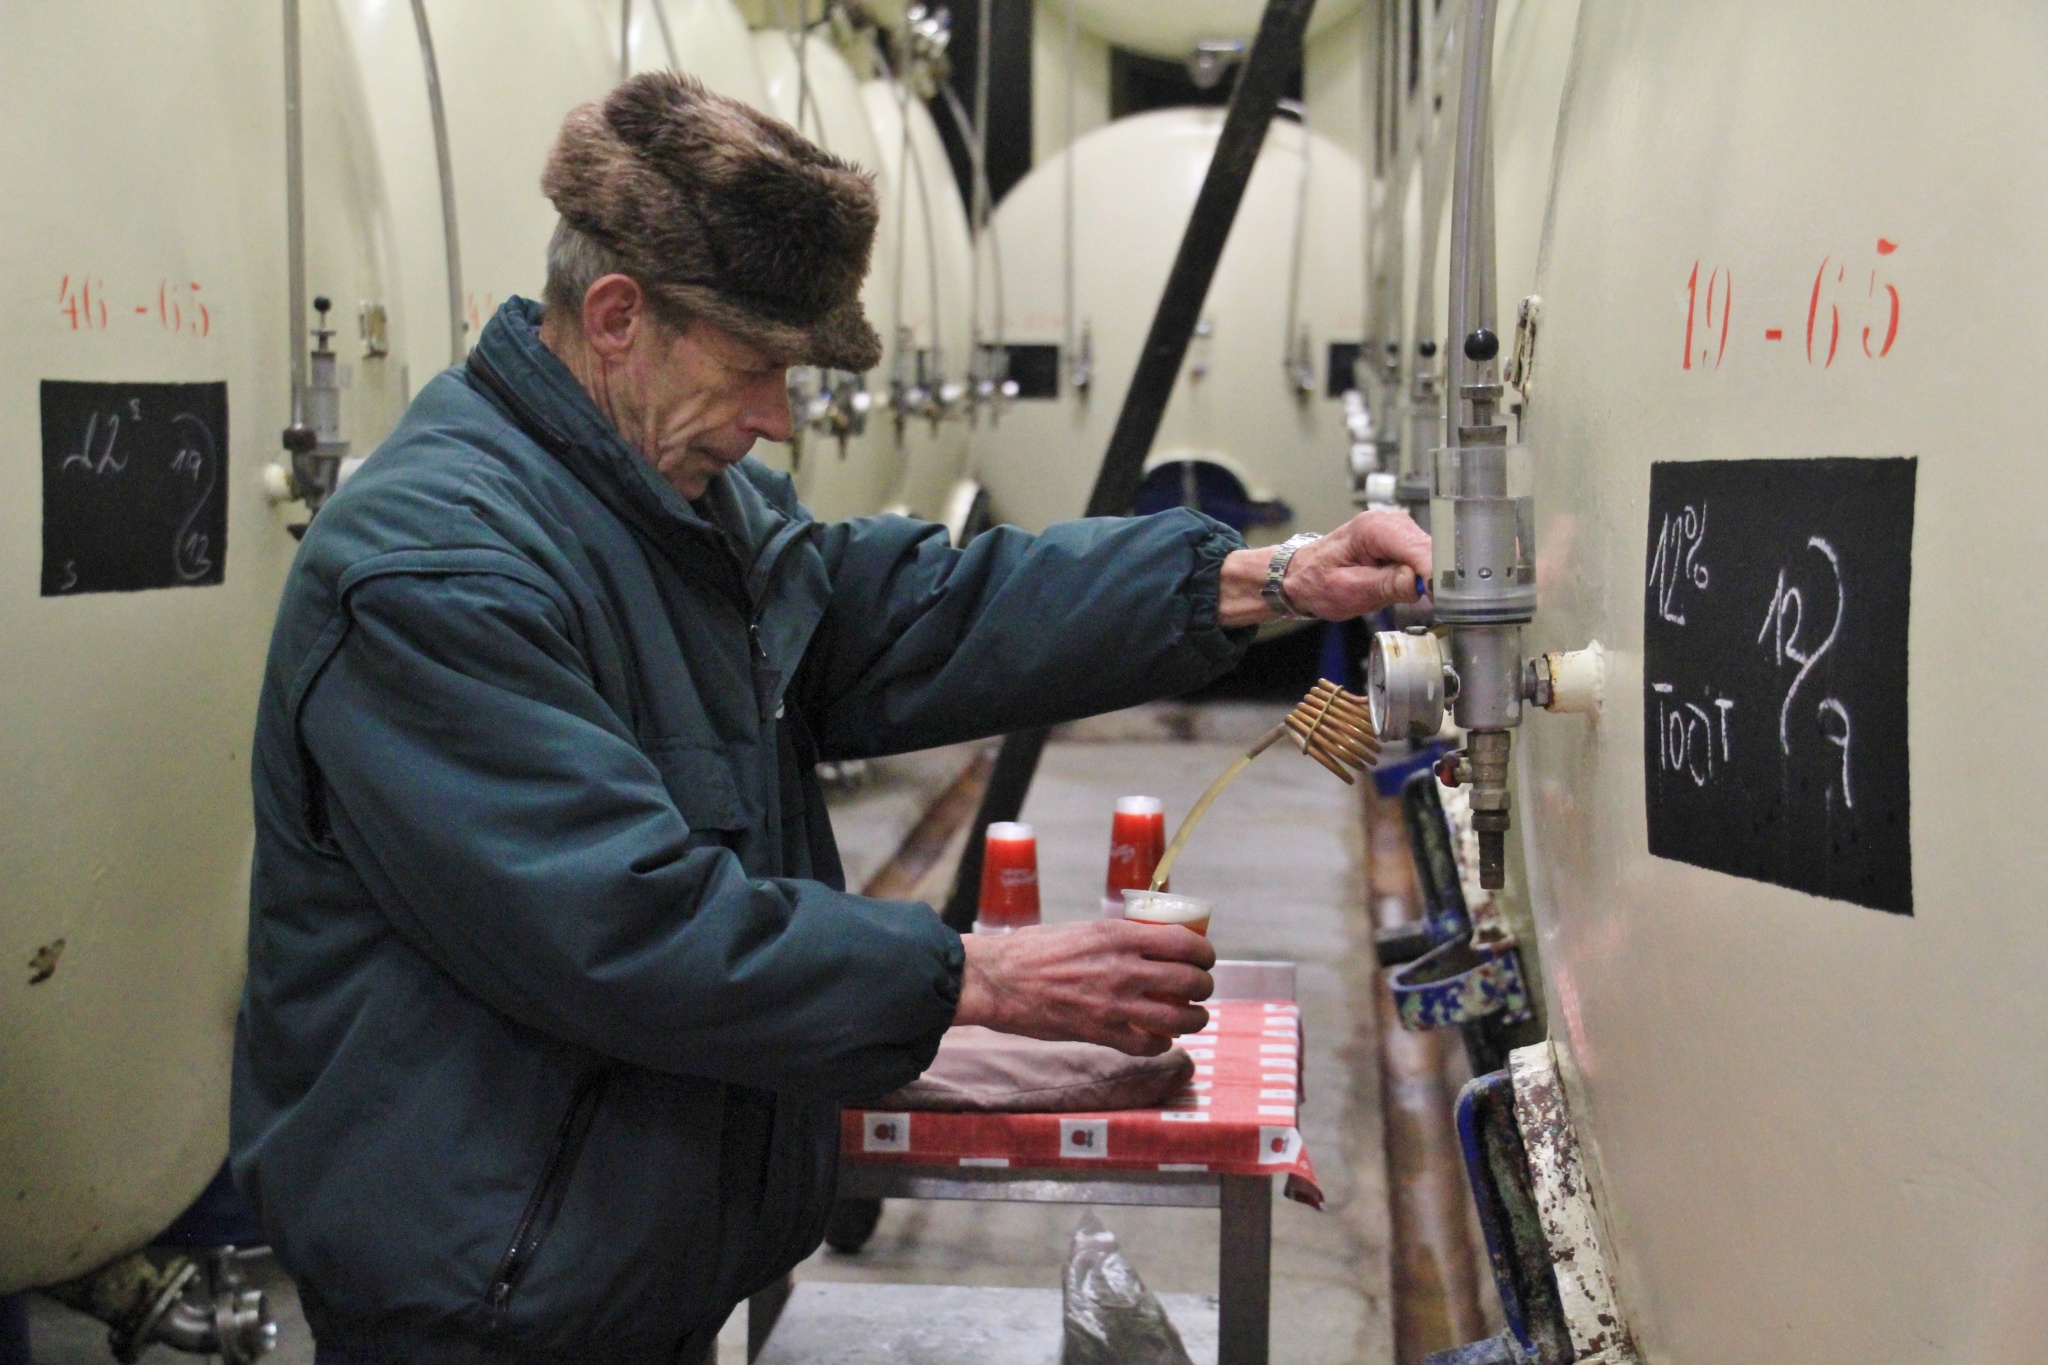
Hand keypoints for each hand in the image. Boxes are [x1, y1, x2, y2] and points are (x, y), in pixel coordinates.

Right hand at [953, 920, 1216, 1056]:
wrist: (997, 979)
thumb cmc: (1034, 950)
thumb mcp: (1084, 929)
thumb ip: (1118, 938)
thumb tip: (1148, 942)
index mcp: (1120, 936)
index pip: (1185, 942)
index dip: (1205, 953)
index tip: (1204, 959)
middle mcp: (1124, 968)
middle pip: (1191, 981)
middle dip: (1204, 987)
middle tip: (1200, 989)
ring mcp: (1114, 1003)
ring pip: (1179, 1018)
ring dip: (1193, 1019)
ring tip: (1192, 1018)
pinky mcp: (1100, 1032)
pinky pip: (1148, 1044)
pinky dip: (1161, 1043)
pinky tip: (1159, 1039)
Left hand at [1219, 509, 1432, 625]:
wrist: (1302, 574)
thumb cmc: (1317, 581)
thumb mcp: (1349, 590)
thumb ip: (1386, 585)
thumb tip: (1421, 583)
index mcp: (1373, 529)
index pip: (1418, 548)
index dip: (1435, 574)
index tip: (1442, 597)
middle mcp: (1389, 522)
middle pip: (1430, 550)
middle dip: (1434, 577)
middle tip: (1433, 604)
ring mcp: (1398, 529)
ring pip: (1431, 555)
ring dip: (1429, 578)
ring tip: (1414, 596)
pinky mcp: (1402, 541)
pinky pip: (1423, 558)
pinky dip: (1422, 576)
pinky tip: (1409, 587)